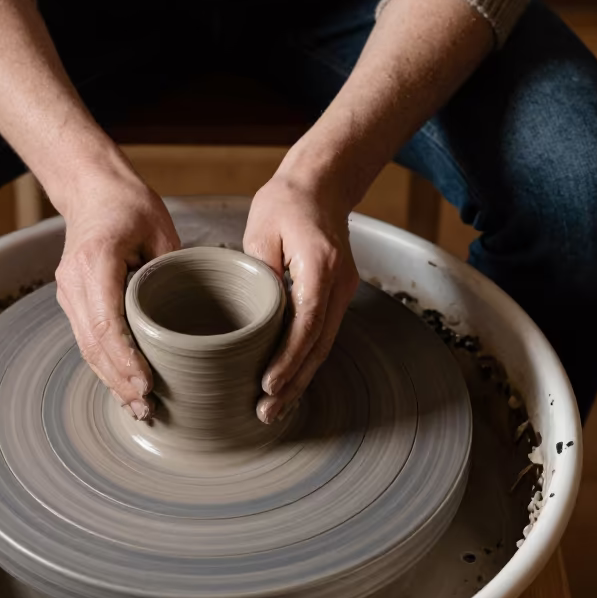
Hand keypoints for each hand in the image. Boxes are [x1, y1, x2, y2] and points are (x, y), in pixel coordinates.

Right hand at [54, 164, 179, 416]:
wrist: (91, 190)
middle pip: (93, 344)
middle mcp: (75, 280)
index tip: (146, 383)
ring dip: (110, 380)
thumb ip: (171, 272)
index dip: (125, 358)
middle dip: (119, 381)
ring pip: (86, 347)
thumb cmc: (129, 205)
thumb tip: (191, 318)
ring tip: (139, 408)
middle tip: (147, 409)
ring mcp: (69, 292)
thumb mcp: (162, 230)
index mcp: (96, 260)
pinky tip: (125, 386)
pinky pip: (87, 339)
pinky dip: (106, 365)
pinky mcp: (73, 300)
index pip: (107, 322)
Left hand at [244, 170, 358, 422]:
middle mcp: (339, 284)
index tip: (268, 383)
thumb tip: (253, 314)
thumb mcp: (262, 227)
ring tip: (274, 408)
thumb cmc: (287, 203)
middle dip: (294, 382)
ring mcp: (342, 292)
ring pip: (323, 346)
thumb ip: (259, 269)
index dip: (288, 358)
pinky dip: (305, 362)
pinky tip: (287, 383)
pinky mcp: (336, 296)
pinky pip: (322, 335)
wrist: (321, 186)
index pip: (307, 323)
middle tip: (266, 411)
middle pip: (319, 345)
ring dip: (300, 379)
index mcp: (320, 266)